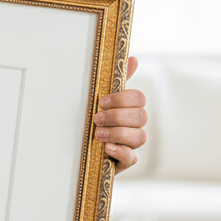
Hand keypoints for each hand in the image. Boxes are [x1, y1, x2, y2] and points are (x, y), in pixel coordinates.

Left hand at [94, 56, 147, 173]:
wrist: (79, 149)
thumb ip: (117, 81)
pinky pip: (132, 158)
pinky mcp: (125, 162)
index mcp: (129, 108)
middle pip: (141, 116)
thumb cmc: (93, 120)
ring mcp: (131, 144)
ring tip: (97, 134)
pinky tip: (107, 148)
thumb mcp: (101, 100)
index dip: (121, 99)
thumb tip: (133, 58)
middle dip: (117, 116)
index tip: (101, 102)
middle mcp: (134, 126)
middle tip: (97, 118)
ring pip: (141, 137)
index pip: (139, 98)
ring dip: (117, 133)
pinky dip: (120, 151)